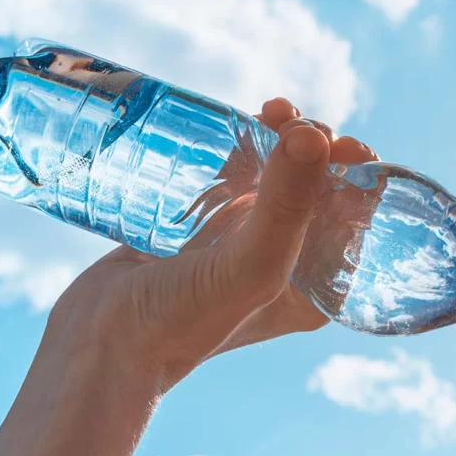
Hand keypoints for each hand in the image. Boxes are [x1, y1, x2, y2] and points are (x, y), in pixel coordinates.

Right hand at [0, 97, 378, 455]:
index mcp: (313, 286)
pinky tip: (238, 125)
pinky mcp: (202, 228)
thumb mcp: (249, 268)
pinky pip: (234, 179)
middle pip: (315, 191)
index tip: (336, 141)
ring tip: (269, 111)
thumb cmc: (180, 322)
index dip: (356, 174)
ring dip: (280, 140)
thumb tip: (317, 134)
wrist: (99, 345)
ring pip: (274, 178)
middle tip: (290, 120)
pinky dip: (241, 149)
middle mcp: (283, 264)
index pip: (354, 220)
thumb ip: (286, 206)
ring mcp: (240, 243)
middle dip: (314, 148)